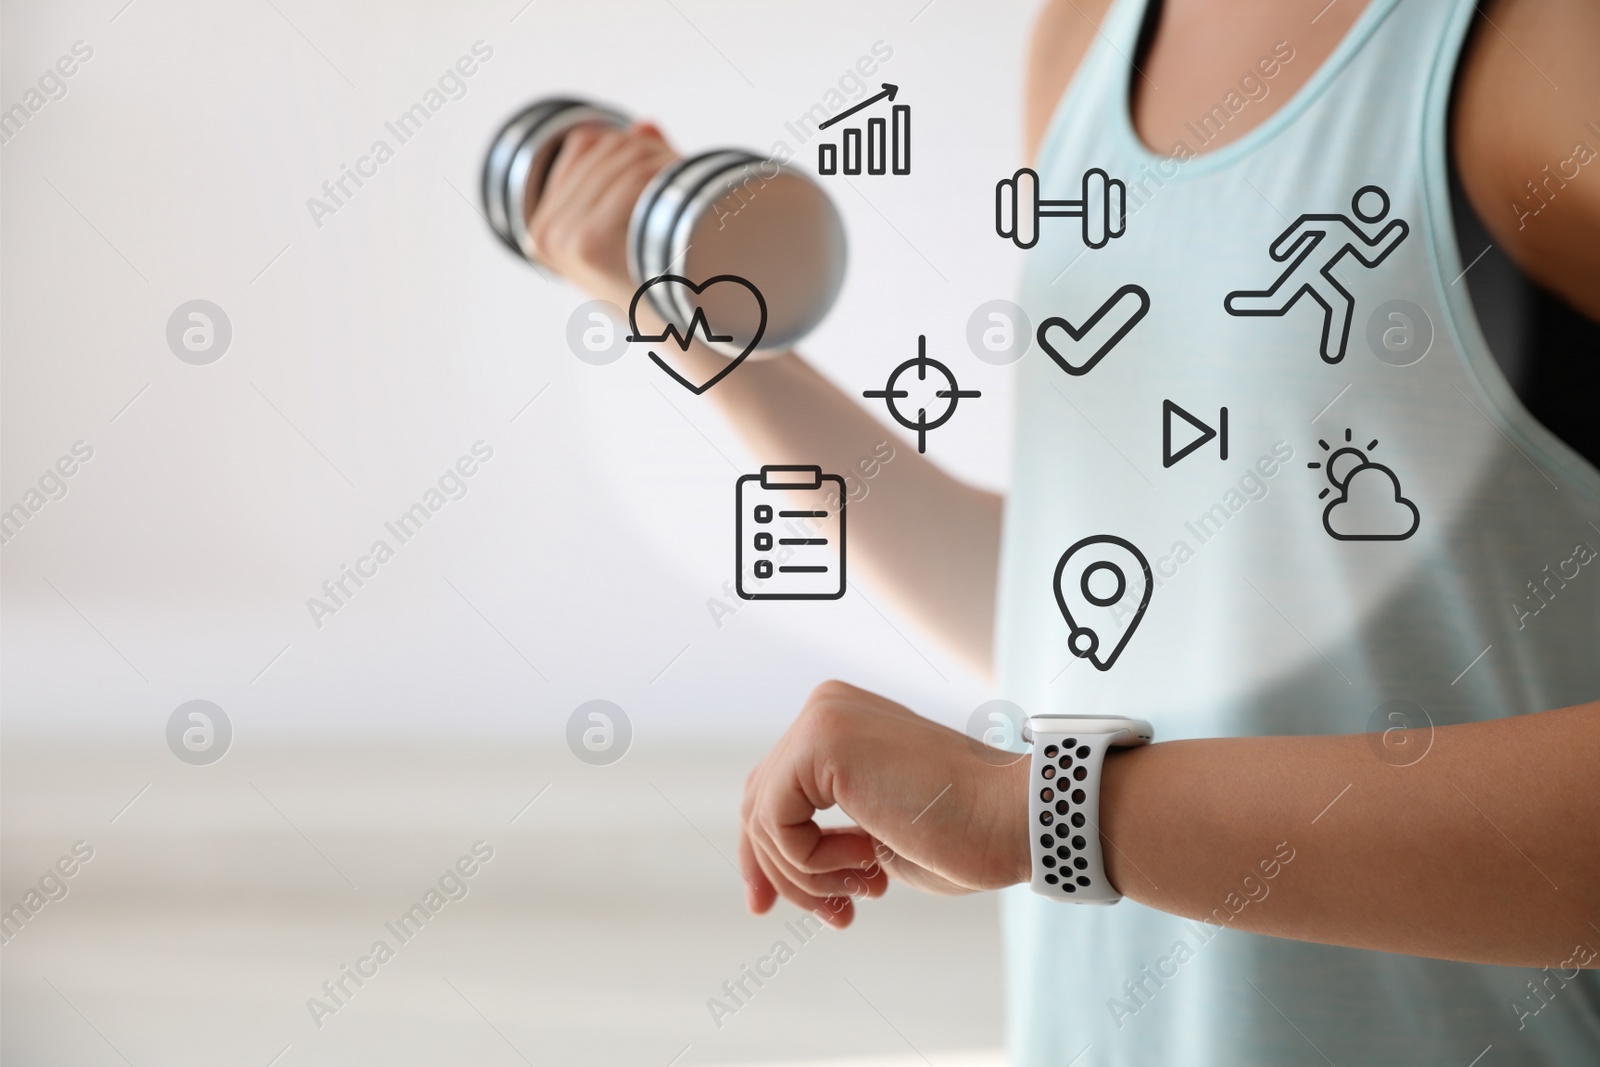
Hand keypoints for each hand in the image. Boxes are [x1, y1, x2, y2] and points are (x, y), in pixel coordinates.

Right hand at [525, 121, 676, 306]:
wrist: (679, 329)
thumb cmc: (664, 276)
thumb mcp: (639, 220)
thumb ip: (637, 169)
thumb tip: (644, 124)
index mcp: (545, 223)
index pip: (582, 143)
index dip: (628, 139)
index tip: (663, 157)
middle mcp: (543, 231)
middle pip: (601, 148)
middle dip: (648, 149)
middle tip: (685, 168)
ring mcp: (561, 239)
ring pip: (620, 161)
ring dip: (661, 161)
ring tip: (689, 182)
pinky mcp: (586, 244)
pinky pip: (629, 185)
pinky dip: (663, 179)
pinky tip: (683, 193)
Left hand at [738, 681, 1029, 927]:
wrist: (1015, 818)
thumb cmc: (963, 833)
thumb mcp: (876, 836)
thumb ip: (825, 834)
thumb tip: (770, 869)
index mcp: (841, 722)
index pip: (774, 792)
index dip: (766, 856)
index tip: (767, 908)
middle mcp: (826, 708)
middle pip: (761, 806)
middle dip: (784, 875)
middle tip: (838, 916)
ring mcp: (822, 718)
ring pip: (764, 821)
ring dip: (810, 878)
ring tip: (869, 887)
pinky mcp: (823, 739)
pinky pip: (775, 823)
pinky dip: (812, 863)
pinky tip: (869, 861)